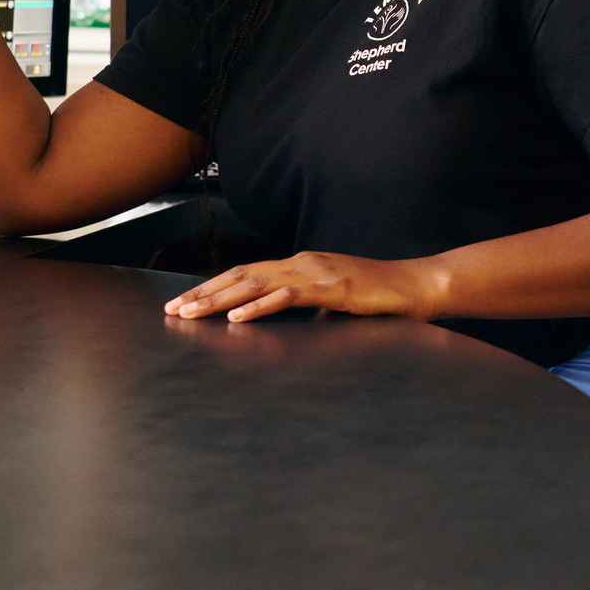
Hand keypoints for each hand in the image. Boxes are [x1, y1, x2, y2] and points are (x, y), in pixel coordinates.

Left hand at [164, 252, 447, 322]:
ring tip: (192, 313)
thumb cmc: (380, 297)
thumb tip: (294, 326)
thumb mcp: (336, 303)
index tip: (187, 301)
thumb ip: (311, 309)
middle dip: (205, 292)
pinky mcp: (331, 288)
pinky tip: (237, 316)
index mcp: (301, 266)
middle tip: (174, 310)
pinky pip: (287, 296)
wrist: (416, 286)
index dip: (215, 286)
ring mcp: (316, 272)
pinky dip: (259, 306)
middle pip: (242, 275)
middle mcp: (302, 263)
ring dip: (219, 298)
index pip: (248, 273)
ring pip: (256, 283)